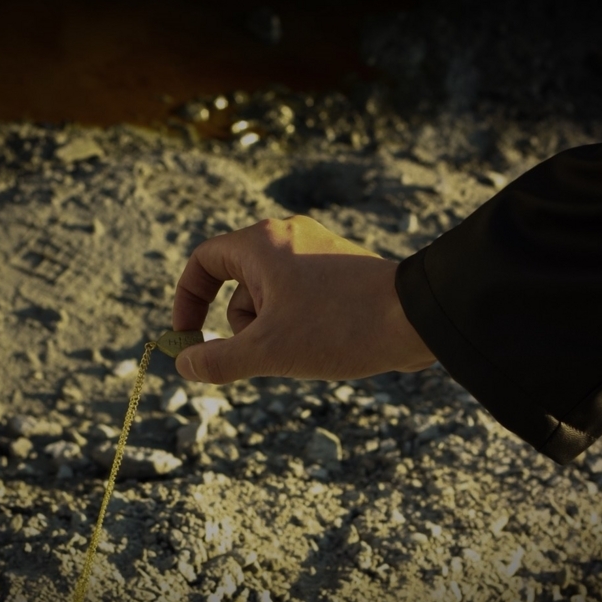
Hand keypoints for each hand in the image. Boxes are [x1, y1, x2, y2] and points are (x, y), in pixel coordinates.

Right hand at [172, 215, 435, 382]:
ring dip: (273, 329)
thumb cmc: (339, 328)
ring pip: (270, 296)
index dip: (187, 301)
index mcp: (262, 243)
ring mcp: (316, 252)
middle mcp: (287, 237)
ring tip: (308, 345)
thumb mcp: (268, 351)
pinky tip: (328, 341)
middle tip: (269, 348)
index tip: (188, 338)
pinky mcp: (339, 271)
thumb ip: (218, 359)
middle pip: (237, 284)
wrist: (417, 318)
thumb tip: (185, 364)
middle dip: (244, 326)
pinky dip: (299, 324)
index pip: (203, 261)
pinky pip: (299, 299)